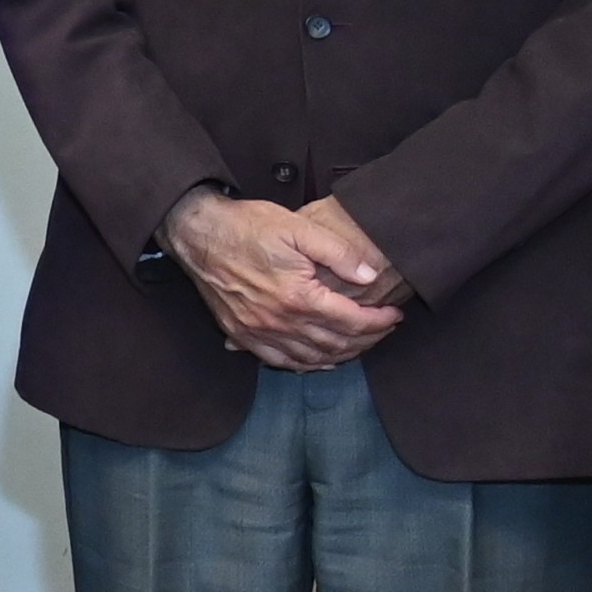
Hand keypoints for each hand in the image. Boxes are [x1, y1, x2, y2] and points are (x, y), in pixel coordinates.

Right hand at [167, 187, 401, 371]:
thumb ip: (339, 252)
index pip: (352, 321)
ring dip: (340, 356)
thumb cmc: (247, 226)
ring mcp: (258, 332)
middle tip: (383, 329)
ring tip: (359, 344)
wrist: (198, 233)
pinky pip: (279, 361)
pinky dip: (305, 365)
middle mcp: (279, 322)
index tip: (394, 314)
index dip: (379, 321)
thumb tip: (369, 275)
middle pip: (335, 344)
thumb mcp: (299, 227)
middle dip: (367, 340)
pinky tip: (318, 360)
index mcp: (298, 297)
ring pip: (310, 359)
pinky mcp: (241, 334)